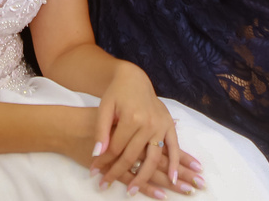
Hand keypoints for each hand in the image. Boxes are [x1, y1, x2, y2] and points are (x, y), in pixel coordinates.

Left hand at [89, 64, 203, 196]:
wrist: (134, 78)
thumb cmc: (116, 93)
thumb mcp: (104, 108)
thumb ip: (101, 131)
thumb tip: (97, 154)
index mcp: (131, 118)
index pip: (116, 148)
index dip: (103, 162)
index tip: (94, 172)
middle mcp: (148, 123)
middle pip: (132, 156)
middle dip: (116, 172)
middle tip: (104, 185)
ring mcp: (161, 125)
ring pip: (153, 158)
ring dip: (143, 178)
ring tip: (132, 192)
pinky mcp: (169, 126)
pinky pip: (174, 148)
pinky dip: (174, 164)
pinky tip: (171, 180)